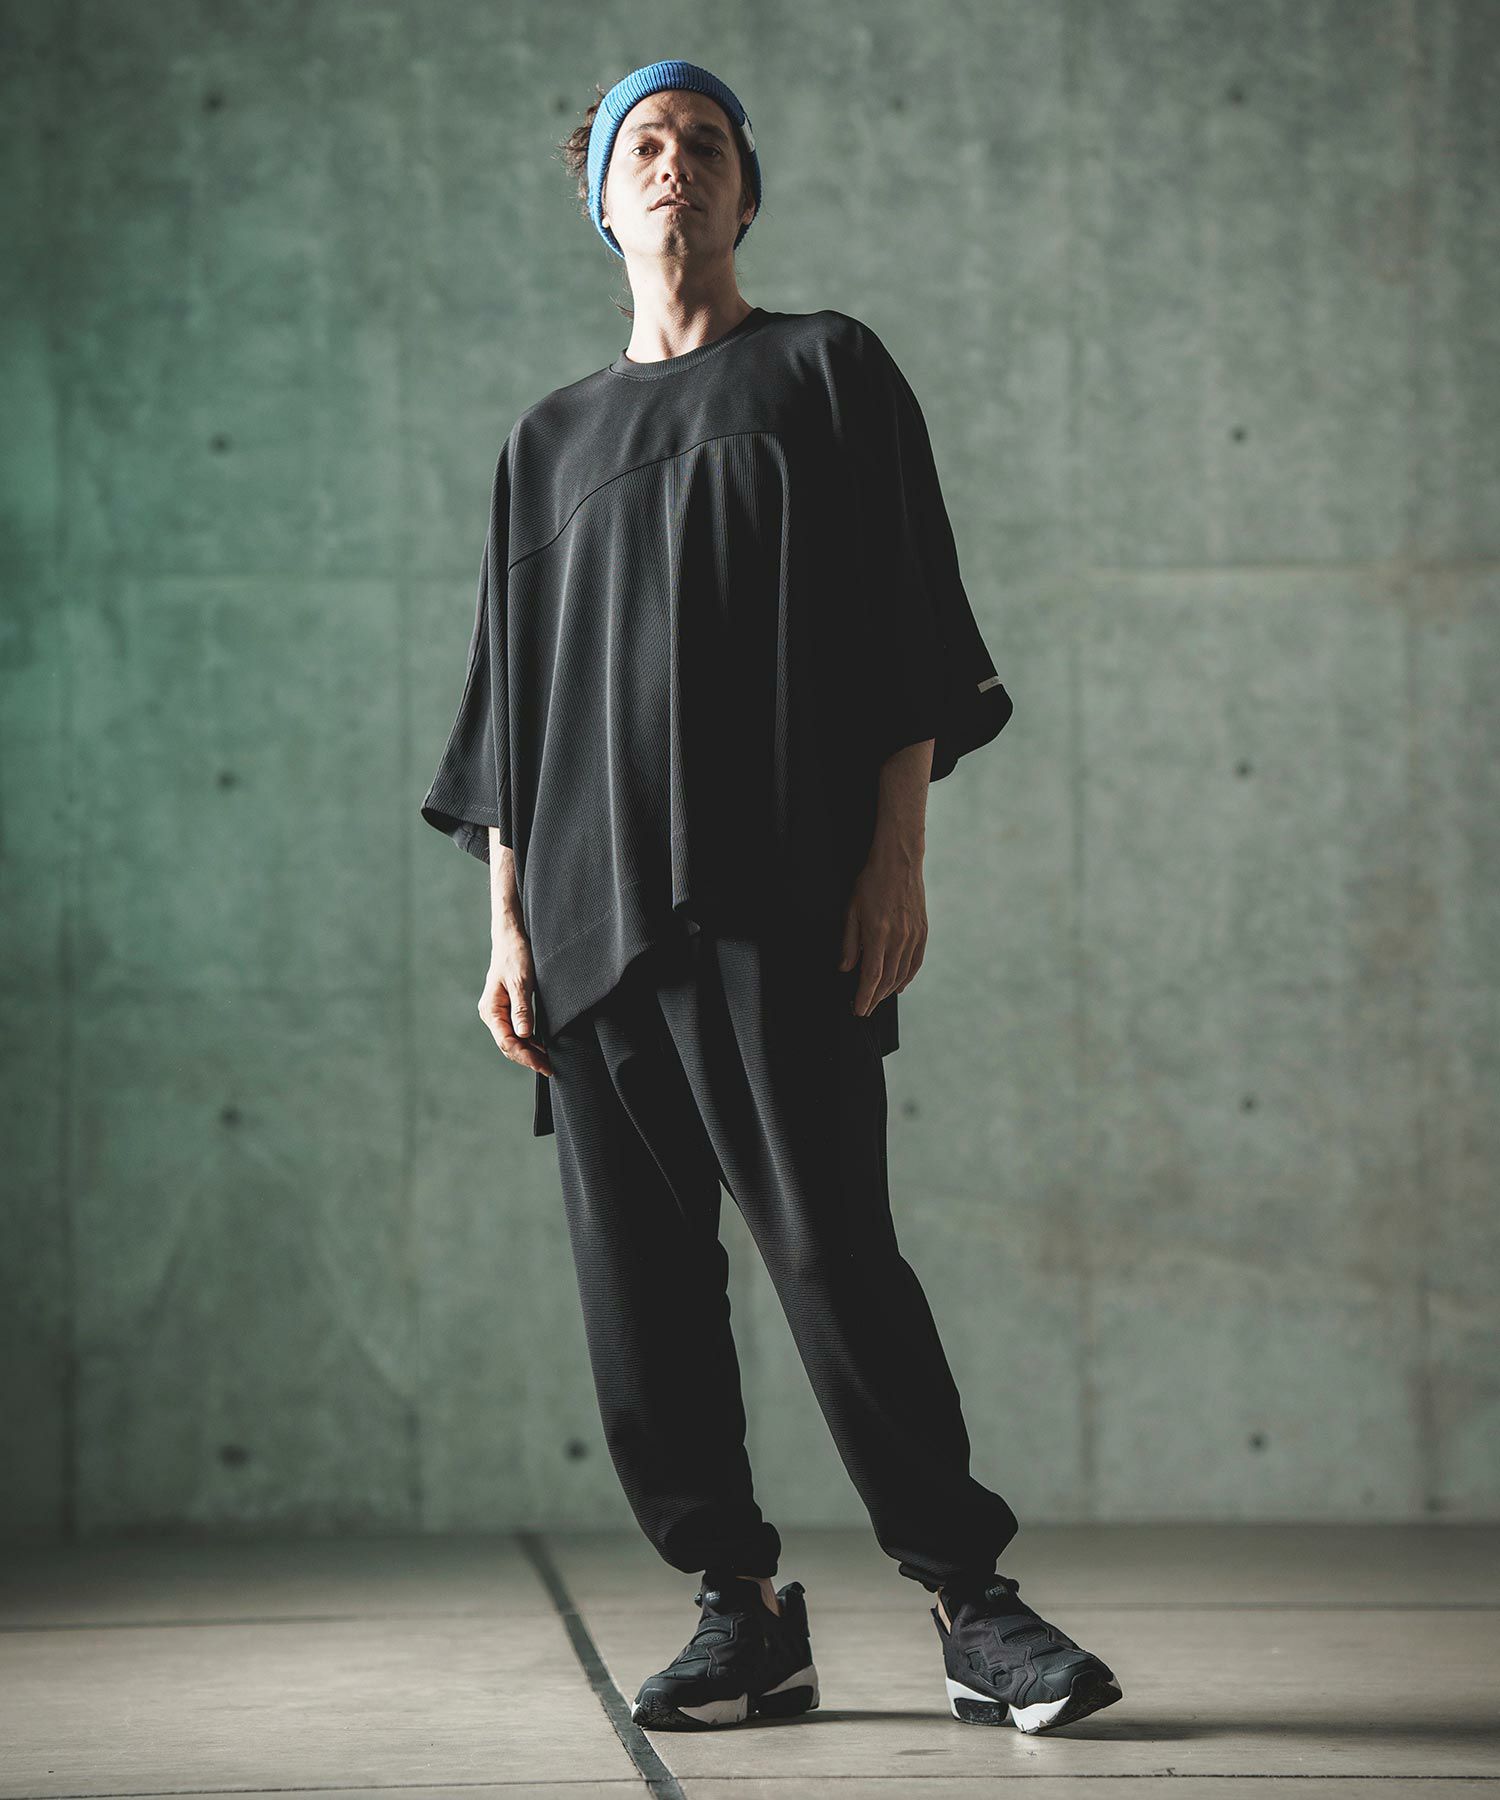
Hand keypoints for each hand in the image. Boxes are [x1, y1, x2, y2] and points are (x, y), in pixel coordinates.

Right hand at [478, 927, 552, 1076]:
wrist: (511, 938)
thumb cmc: (515, 955)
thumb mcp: (522, 981)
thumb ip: (522, 1008)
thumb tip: (524, 1035)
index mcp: (490, 1010)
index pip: (506, 1042)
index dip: (525, 1056)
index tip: (543, 1065)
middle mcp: (491, 1014)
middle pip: (508, 1045)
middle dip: (528, 1058)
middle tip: (550, 1068)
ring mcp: (498, 1012)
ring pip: (512, 1040)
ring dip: (528, 1052)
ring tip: (547, 1062)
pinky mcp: (507, 1009)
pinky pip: (515, 1031)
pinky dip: (528, 1041)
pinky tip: (541, 1047)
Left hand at [838, 850, 927, 1014]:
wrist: (899, 861)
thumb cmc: (871, 882)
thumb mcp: (852, 910)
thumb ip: (849, 942)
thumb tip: (846, 968)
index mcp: (878, 933)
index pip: (872, 975)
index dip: (864, 996)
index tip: (858, 1009)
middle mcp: (899, 938)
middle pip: (887, 979)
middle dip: (875, 998)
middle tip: (864, 1008)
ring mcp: (913, 935)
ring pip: (902, 973)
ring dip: (889, 990)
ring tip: (877, 999)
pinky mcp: (923, 931)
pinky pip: (916, 962)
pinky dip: (907, 977)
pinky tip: (899, 986)